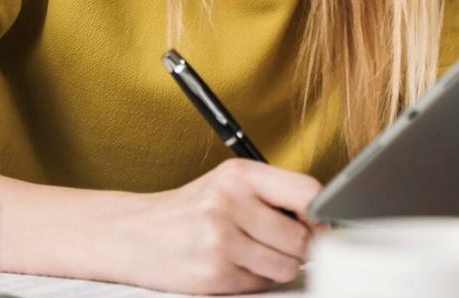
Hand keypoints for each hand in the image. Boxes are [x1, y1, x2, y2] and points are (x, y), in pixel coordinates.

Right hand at [90, 159, 321, 294]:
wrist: (134, 235)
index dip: (322, 214)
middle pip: (302, 237)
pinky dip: (257, 279)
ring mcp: (221, 241)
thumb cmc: (191, 209)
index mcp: (240, 174)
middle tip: (282, 243)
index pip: (307, 192)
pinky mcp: (215, 274)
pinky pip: (262, 284)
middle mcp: (230, 204)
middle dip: (300, 246)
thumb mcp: (230, 184)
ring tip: (257, 253)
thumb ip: (276, 194)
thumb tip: (324, 220)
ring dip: (280, 265)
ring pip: (287, 265)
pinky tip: (237, 264)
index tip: (321, 223)